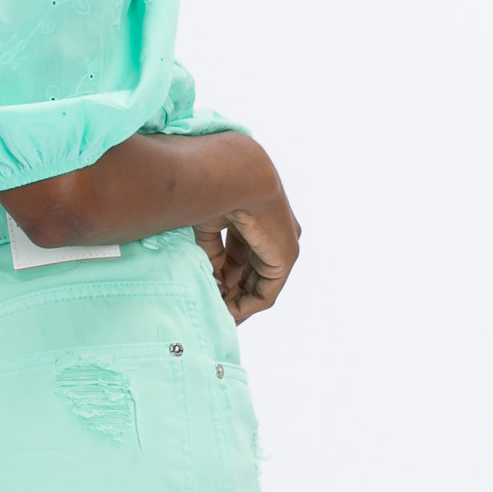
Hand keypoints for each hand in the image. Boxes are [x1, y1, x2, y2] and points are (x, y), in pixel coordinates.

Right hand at [202, 189, 299, 319]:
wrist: (235, 176)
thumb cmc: (215, 190)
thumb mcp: (209, 225)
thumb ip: (212, 253)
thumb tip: (215, 281)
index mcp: (255, 216)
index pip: (241, 253)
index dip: (222, 274)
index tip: (207, 289)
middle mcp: (273, 231)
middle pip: (251, 271)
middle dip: (231, 291)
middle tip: (212, 309)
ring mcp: (283, 244)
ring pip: (259, 284)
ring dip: (238, 302)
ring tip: (217, 315)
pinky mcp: (285, 257)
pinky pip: (265, 293)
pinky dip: (245, 306)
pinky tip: (227, 313)